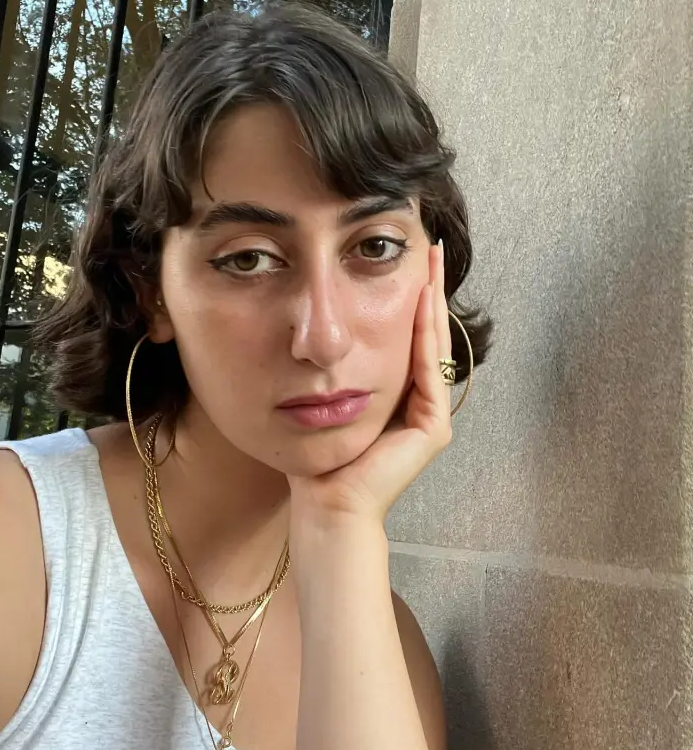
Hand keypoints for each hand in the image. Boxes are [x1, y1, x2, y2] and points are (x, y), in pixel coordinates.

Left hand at [287, 243, 452, 525]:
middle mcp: (420, 402)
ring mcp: (431, 415)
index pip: (408, 337)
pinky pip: (428, 371)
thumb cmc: (318, 457)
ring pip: (432, 345)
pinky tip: (420, 301)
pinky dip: (424, 334)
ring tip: (430, 261)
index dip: (409, 299)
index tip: (405, 258)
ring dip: (431, 302)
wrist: (325, 502)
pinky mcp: (433, 428)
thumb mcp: (325, 397)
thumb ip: (334, 367)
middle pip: (427, 334)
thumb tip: (316, 327)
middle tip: (428, 247)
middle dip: (427, 290)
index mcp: (399, 396)